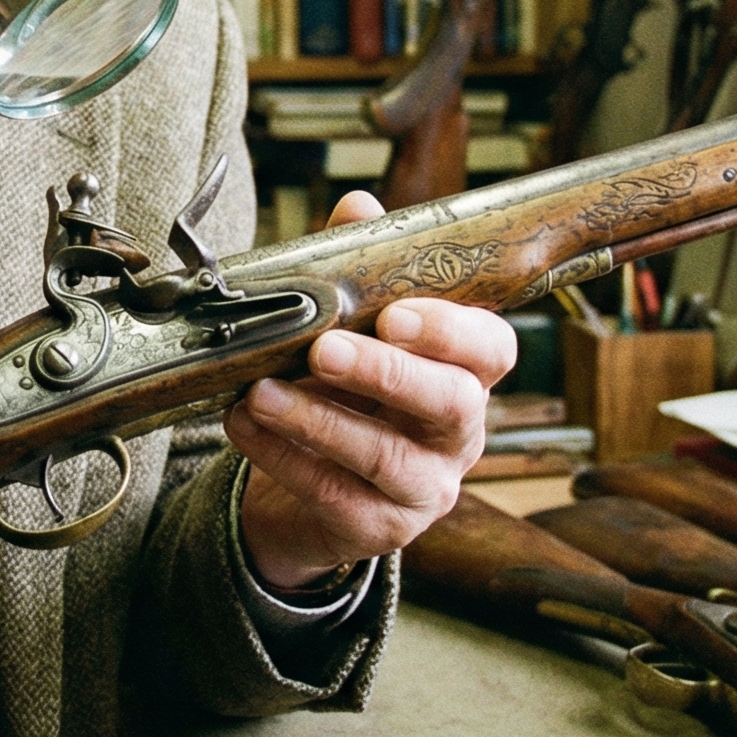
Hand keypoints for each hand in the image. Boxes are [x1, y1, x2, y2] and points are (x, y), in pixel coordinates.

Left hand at [229, 190, 517, 590]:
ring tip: (260, 392)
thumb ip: (359, 269)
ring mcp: (426, 487)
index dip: (452, 330)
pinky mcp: (381, 528)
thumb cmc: (342, 392)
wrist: (306, 486)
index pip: (493, 349)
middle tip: (323, 350)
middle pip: (454, 403)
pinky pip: (336, 496)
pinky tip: (243, 425)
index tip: (395, 314)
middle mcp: (459, 434)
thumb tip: (358, 207)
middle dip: (387, 373)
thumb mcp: (350, 329)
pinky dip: (283, 458)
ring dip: (318, 420)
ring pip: (388, 457)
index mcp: (464, 373)